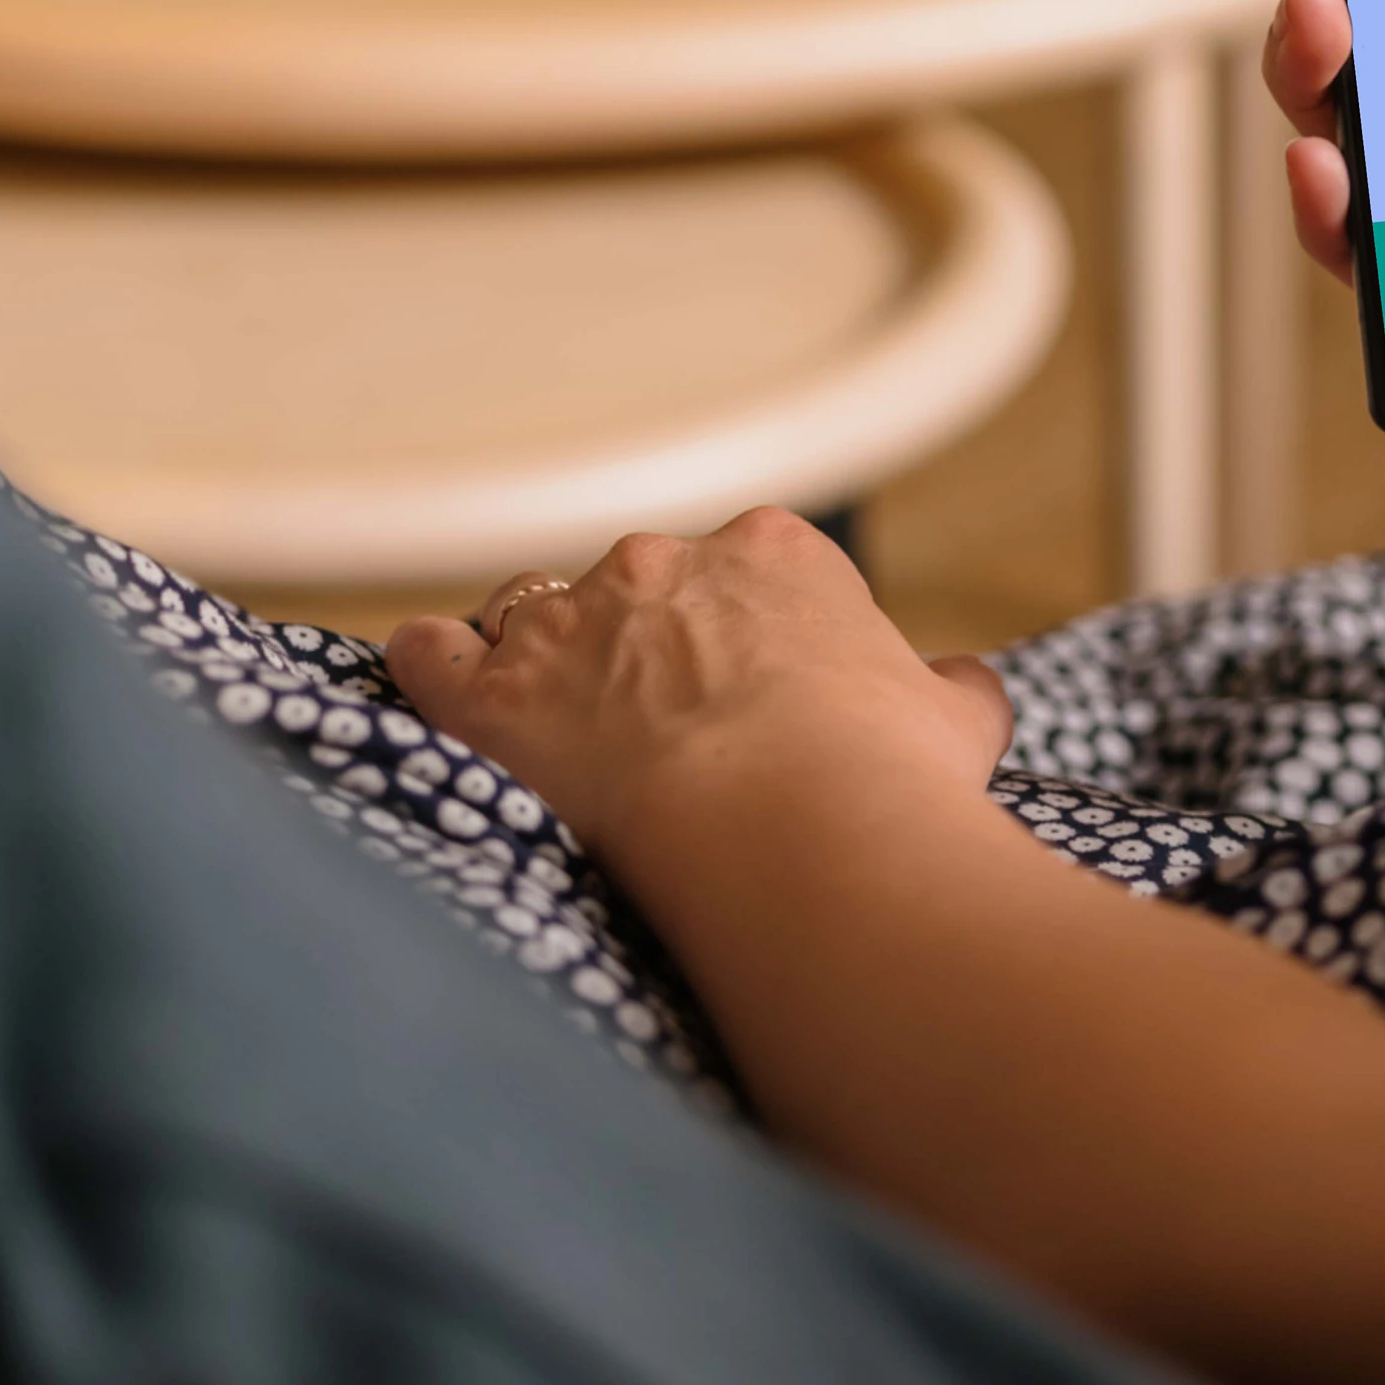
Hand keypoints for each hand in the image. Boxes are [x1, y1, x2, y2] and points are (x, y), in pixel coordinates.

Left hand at [386, 511, 1013, 873]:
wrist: (796, 829)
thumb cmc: (887, 779)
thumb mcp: (957, 723)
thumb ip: (950, 690)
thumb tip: (958, 688)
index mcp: (777, 554)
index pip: (742, 573)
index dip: (744, 644)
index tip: (755, 709)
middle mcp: (664, 563)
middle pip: (634, 590)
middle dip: (643, 654)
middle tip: (669, 744)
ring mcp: (568, 622)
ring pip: (527, 613)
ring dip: (540, 665)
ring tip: (561, 738)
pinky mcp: (490, 692)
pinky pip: (427, 656)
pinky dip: (430, 677)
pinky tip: (443, 712)